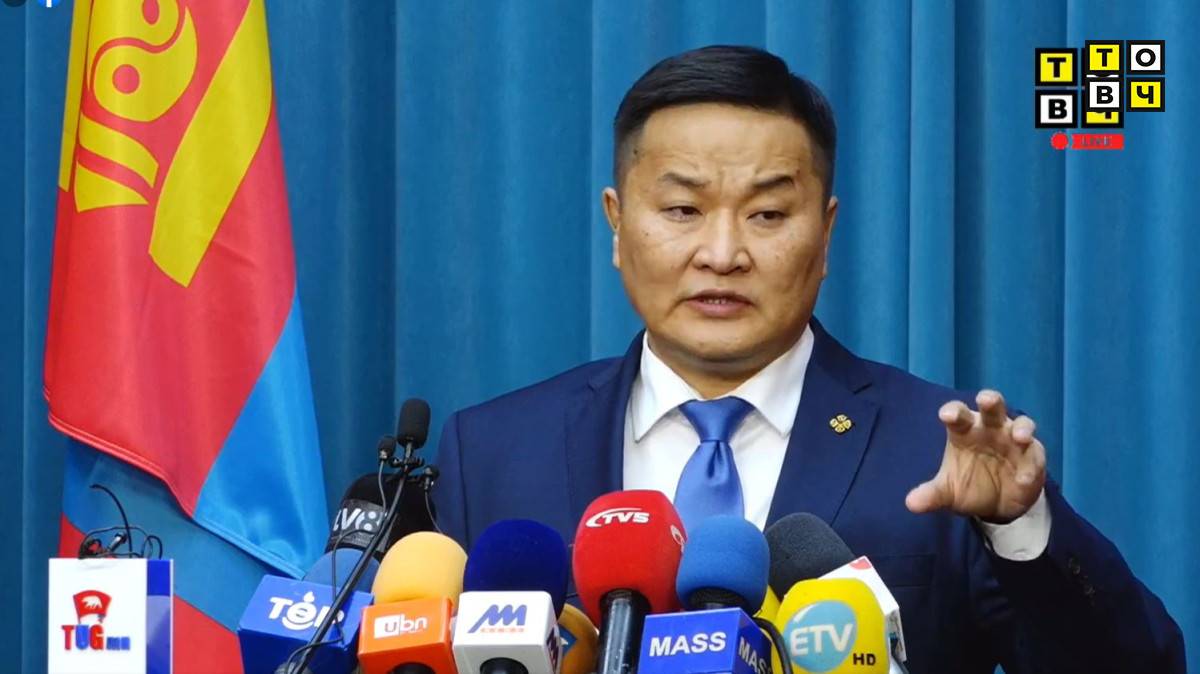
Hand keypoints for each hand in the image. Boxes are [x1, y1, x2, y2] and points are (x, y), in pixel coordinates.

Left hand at [905, 389, 1046, 523]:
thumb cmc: (969, 484)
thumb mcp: (948, 492)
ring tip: (1019, 438)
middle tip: (987, 399)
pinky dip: (1030, 467)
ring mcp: (1013, 441)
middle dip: (990, 401)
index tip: (946, 415)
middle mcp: (990, 430)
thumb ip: (931, 494)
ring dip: (1022, 428)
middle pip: (991, 408)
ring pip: (1022, 425)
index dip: (953, 412)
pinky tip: (1023, 479)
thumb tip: (911, 504)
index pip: (958, 414)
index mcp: (964, 431)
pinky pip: (1035, 457)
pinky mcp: (1033, 457)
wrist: (997, 505)